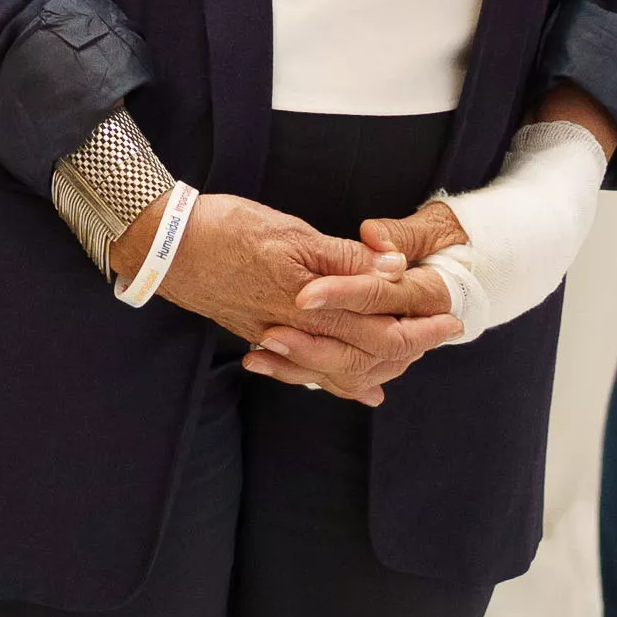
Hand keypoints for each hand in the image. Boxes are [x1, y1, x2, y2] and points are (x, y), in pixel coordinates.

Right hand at [138, 193, 456, 403]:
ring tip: (412, 360)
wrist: (166, 247)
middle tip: (446, 332)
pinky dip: (337, 380)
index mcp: (311, 302)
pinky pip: (309, 369)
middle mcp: (298, 330)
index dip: (419, 324)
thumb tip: (392, 268)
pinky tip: (356, 387)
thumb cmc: (227, 229)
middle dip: (411, 345)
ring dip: (379, 365)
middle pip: (367, 351)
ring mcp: (278, 336)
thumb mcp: (291, 233)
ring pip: (340, 366)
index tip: (451, 318)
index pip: (379, 325)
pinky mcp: (261, 335)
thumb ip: (343, 257)